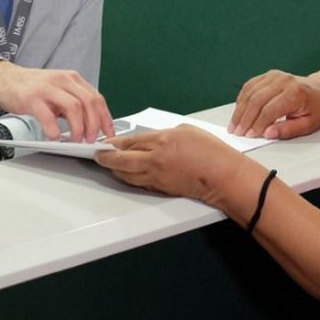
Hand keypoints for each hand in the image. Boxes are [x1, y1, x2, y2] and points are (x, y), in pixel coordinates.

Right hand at [0, 61, 113, 141]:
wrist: (5, 79)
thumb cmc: (33, 88)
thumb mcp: (59, 90)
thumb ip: (74, 103)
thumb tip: (92, 125)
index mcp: (73, 79)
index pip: (97, 98)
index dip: (105, 118)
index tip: (108, 133)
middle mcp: (63, 81)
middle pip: (89, 102)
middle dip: (94, 125)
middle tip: (90, 139)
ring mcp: (47, 88)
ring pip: (74, 107)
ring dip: (78, 128)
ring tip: (74, 140)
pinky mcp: (31, 98)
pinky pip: (47, 115)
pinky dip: (54, 129)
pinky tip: (54, 137)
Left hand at [96, 125, 246, 204]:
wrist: (223, 175)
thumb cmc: (211, 152)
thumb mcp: (185, 130)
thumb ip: (165, 134)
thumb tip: (152, 139)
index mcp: (162, 141)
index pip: (129, 141)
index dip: (113, 142)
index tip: (105, 142)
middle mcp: (155, 160)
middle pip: (121, 160)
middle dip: (106, 158)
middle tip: (97, 155)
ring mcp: (157, 176)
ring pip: (127, 175)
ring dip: (115, 170)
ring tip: (108, 165)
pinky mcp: (162, 189)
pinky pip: (139, 183)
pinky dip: (129, 178)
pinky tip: (126, 175)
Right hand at [229, 70, 319, 138]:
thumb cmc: (315, 108)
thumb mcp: (308, 125)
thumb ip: (288, 130)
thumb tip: (267, 133)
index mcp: (295, 93)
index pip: (269, 110)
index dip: (257, 124)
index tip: (249, 135)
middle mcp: (283, 81)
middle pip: (256, 100)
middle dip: (244, 118)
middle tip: (237, 132)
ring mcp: (274, 76)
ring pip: (250, 92)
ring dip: (240, 110)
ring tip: (234, 124)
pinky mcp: (267, 75)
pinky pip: (249, 86)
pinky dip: (241, 99)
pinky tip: (238, 111)